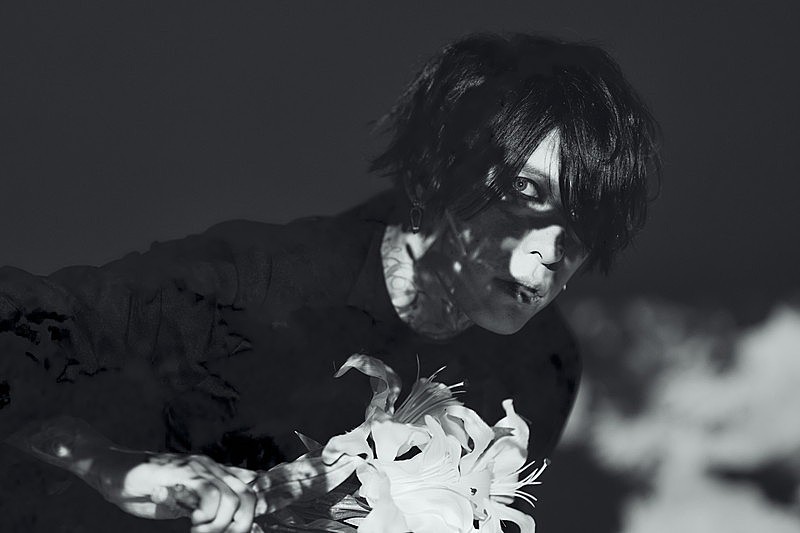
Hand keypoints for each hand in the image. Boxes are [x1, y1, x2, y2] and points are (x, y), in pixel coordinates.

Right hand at [92, 449, 257, 532]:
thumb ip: (202, 506)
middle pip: (248, 496)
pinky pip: (209, 492)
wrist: (111, 470)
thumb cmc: (142, 488)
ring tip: (199, 532)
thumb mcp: (179, 502)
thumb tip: (224, 524)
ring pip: (232, 496)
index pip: (249, 491)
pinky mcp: (182, 471)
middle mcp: (211, 467)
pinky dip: (208, 514)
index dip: (247, 519)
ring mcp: (198, 467)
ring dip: (220, 523)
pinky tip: (194, 523)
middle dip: (239, 525)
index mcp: (214, 474)